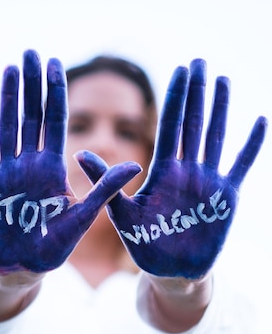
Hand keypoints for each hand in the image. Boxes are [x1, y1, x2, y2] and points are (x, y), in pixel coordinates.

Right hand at [0, 50, 140, 272]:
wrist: (22, 267)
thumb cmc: (54, 246)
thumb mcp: (83, 217)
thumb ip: (105, 189)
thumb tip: (136, 165)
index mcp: (52, 167)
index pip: (55, 121)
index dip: (54, 93)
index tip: (56, 64)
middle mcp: (28, 163)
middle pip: (30, 116)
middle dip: (30, 85)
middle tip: (31, 53)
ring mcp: (5, 170)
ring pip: (7, 125)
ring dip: (8, 97)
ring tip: (11, 68)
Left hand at [77, 59, 266, 277]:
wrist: (171, 271)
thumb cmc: (145, 244)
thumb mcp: (122, 213)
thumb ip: (106, 182)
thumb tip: (78, 151)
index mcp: (162, 172)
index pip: (169, 127)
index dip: (175, 99)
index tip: (179, 71)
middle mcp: (186, 171)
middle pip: (193, 124)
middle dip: (196, 93)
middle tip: (198, 62)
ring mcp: (208, 182)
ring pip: (216, 137)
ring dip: (221, 109)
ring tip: (223, 80)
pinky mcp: (226, 197)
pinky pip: (241, 166)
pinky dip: (251, 145)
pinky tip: (260, 121)